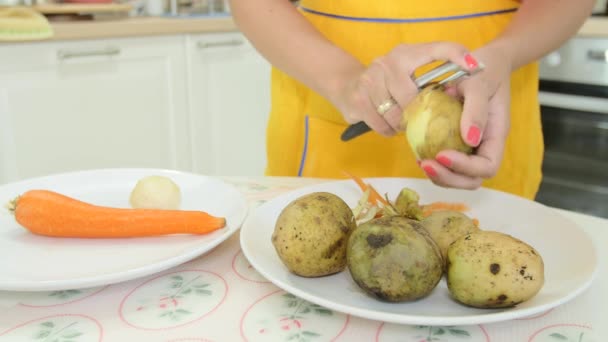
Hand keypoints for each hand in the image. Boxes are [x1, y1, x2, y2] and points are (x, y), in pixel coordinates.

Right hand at [329, 42, 475, 135]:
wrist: (346, 85)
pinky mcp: (358, 99)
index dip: (458, 57)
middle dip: (418, 113)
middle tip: (417, 117)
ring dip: (402, 124)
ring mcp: (371, 80)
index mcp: (407, 53)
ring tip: (401, 121)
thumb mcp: (408, 74)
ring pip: (399, 116)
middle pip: (415, 98)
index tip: (476, 68)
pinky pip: (384, 126)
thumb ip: (430, 82)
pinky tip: (387, 123)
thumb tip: (462, 101)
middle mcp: (388, 62)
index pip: (439, 49)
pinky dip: (388, 130)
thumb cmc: (387, 84)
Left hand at [419, 44, 512, 188]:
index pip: (487, 166)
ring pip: (458, 176)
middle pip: (472, 179)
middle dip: (449, 178)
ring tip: (421, 162)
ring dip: (439, 175)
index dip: (465, 167)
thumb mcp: (479, 84)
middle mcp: (484, 146)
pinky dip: (434, 165)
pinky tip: (419, 154)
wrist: (482, 62)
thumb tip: (470, 139)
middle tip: (425, 164)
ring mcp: (471, 147)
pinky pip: (446, 163)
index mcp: (495, 135)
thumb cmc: (483, 70)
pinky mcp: (456, 143)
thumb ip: (476, 110)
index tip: (442, 154)